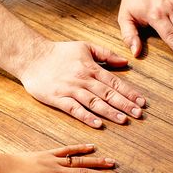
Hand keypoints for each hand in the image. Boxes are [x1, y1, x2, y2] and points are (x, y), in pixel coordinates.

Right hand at [17, 41, 145, 128]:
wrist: (30, 56)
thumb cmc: (58, 52)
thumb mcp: (84, 47)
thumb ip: (106, 54)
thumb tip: (125, 62)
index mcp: (91, 68)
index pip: (115, 82)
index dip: (129, 93)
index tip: (142, 102)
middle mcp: (83, 79)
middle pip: (107, 94)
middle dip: (124, 104)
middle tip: (138, 114)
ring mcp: (70, 89)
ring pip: (94, 102)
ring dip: (110, 112)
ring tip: (123, 120)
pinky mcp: (57, 98)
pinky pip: (74, 109)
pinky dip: (86, 117)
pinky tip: (98, 124)